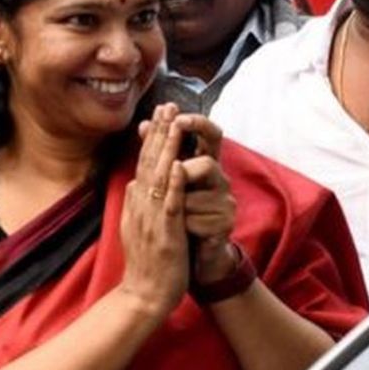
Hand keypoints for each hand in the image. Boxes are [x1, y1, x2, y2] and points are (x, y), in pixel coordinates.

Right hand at [119, 104, 188, 317]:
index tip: (159, 114)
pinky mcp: (165, 232)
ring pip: (158, 176)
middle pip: (149, 161)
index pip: (143, 162)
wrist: (144, 294)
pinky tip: (181, 165)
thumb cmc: (146, 263)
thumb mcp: (135, 227)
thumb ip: (136, 204)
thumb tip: (132, 184)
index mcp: (135, 202)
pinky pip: (170, 203)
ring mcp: (151, 217)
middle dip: (159, 132)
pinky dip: (175, 183)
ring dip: (167, 148)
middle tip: (166, 105)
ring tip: (174, 123)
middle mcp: (140, 204)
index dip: (152, 137)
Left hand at [172, 114, 237, 283]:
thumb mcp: (170, 181)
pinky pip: (198, 220)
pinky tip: (182, 225)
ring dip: (179, 207)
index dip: (197, 124)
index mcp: (205, 164)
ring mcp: (225, 202)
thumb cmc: (181, 212)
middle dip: (188, 168)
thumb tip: (143, 123)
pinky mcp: (226, 224)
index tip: (176, 116)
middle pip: (208, 163)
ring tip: (175, 216)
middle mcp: (220, 179)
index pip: (210, 135)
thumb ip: (159, 153)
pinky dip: (185, 225)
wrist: (194, 253)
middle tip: (177, 160)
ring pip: (195, 197)